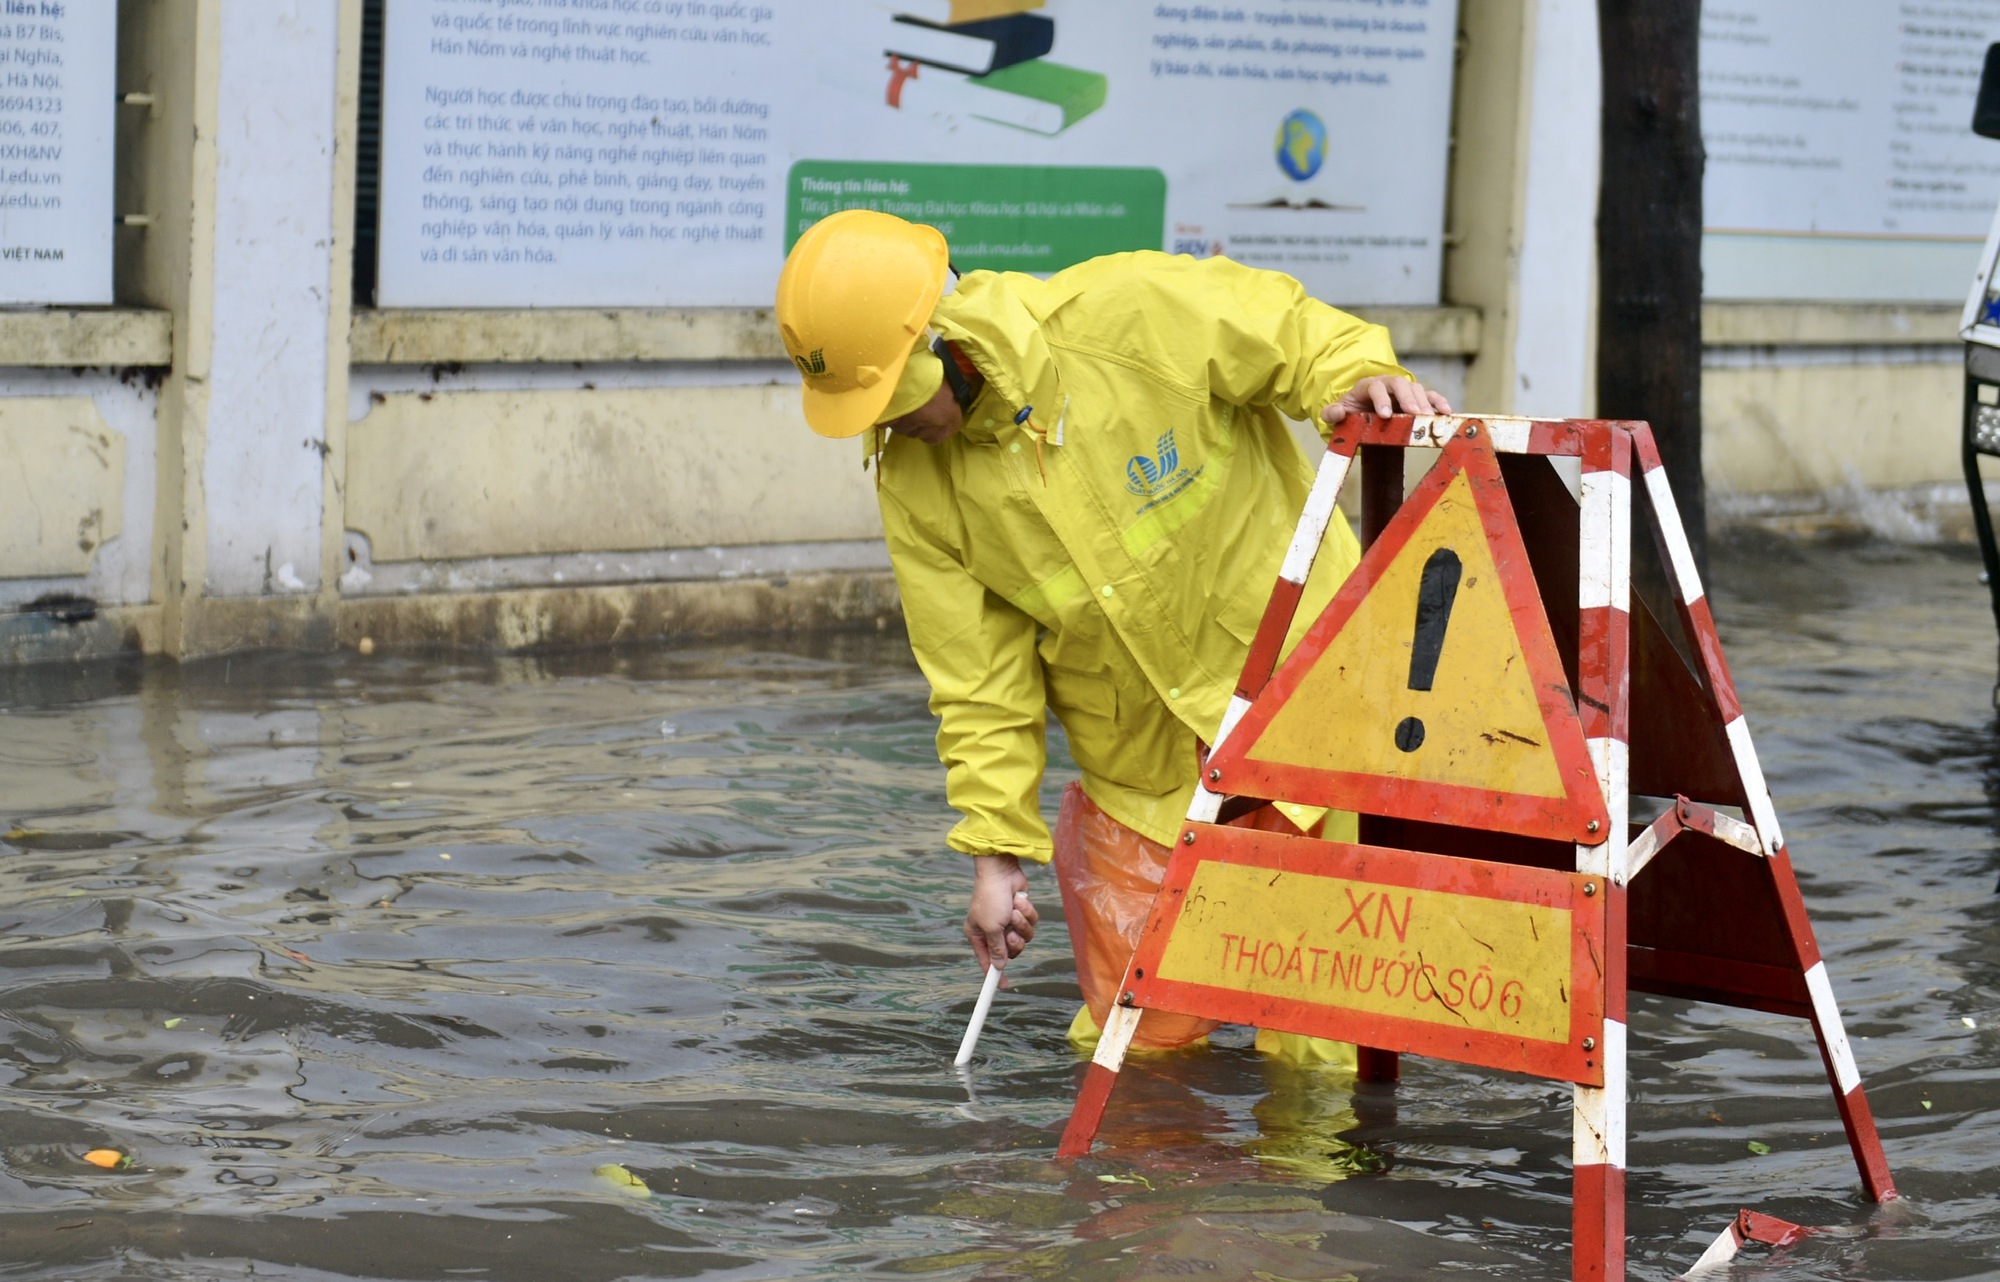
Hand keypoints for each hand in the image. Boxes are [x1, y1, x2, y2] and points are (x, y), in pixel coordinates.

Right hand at [965, 854, 1037, 976]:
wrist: (1002, 871)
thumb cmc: (991, 898)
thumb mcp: (992, 927)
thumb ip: (997, 949)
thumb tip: (999, 967)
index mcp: (978, 935)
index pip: (987, 961)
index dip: (995, 975)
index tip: (1003, 986)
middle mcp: (992, 930)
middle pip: (1010, 952)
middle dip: (1014, 943)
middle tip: (1011, 934)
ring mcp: (1007, 921)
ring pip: (1023, 938)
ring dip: (1021, 925)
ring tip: (1015, 912)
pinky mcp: (1020, 912)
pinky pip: (1030, 924)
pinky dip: (1027, 914)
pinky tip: (1019, 901)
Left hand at [1323, 375, 1451, 425]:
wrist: (1361, 413)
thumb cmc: (1350, 413)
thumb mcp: (1337, 414)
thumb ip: (1332, 414)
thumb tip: (1337, 412)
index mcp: (1367, 386)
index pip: (1375, 386)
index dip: (1380, 399)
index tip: (1384, 415)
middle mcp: (1387, 384)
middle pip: (1399, 384)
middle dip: (1407, 399)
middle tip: (1415, 415)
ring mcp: (1403, 390)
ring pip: (1416, 389)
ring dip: (1424, 403)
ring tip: (1428, 419)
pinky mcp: (1415, 399)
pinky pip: (1430, 396)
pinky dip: (1439, 402)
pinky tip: (1446, 412)